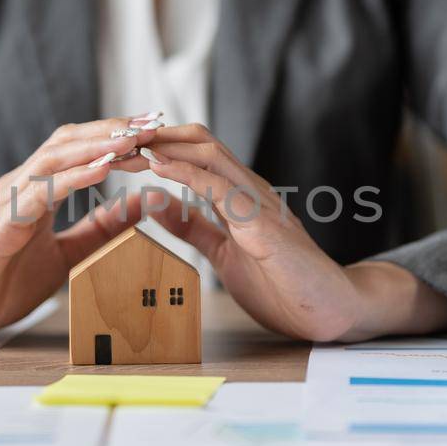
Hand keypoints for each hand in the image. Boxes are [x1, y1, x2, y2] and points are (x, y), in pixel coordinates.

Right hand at [0, 115, 160, 338]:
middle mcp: (19, 185)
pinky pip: (37, 194)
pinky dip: (71, 179)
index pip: (79, 148)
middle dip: (112, 129)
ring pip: (53, 158)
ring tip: (132, 139)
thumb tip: (141, 205)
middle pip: (68, 140)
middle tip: (154, 121)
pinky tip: (101, 172)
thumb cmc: (4, 283)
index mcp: (35, 190)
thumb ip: (101, 230)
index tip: (156, 128)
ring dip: (95, 146)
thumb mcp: (68, 255)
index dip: (116, 135)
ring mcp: (6, 201)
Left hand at [118, 124, 446, 341]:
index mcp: (239, 196)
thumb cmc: (283, 283)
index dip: (158, 145)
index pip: (196, 153)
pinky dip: (188, 175)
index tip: (121, 146)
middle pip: (200, 141)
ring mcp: (259, 203)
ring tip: (132, 143)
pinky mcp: (264, 225)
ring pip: (210, 156)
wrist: (329, 310)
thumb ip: (195, 227)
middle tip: (117, 136)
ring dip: (167, 147)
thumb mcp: (224, 252)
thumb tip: (157, 205)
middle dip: (157, 135)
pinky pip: (222, 189)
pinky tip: (160, 170)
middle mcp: (249, 189)